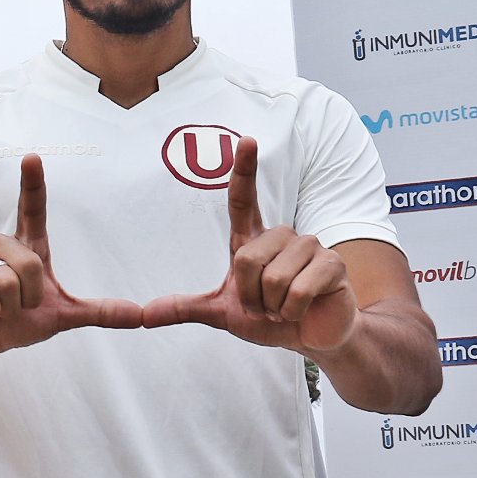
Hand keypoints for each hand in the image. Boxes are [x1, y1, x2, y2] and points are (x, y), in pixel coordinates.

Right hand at [0, 154, 142, 360]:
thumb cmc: (17, 321)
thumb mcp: (63, 316)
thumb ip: (100, 312)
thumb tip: (141, 316)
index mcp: (27, 247)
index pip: (32, 209)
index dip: (33, 184)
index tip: (32, 157)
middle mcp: (1, 244)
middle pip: (30, 263)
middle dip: (30, 296)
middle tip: (19, 306)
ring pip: (6, 279)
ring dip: (10, 306)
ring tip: (0, 309)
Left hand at [142, 137, 357, 352]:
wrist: (311, 337)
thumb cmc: (270, 317)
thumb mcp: (223, 313)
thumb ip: (184, 309)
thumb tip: (144, 313)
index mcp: (255, 241)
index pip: (244, 201)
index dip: (244, 171)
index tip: (246, 140)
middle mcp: (283, 235)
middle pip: (247, 258)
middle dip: (249, 296)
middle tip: (264, 307)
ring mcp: (311, 246)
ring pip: (273, 277)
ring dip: (272, 306)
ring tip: (283, 308)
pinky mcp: (332, 264)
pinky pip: (298, 291)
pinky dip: (292, 311)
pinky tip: (301, 311)